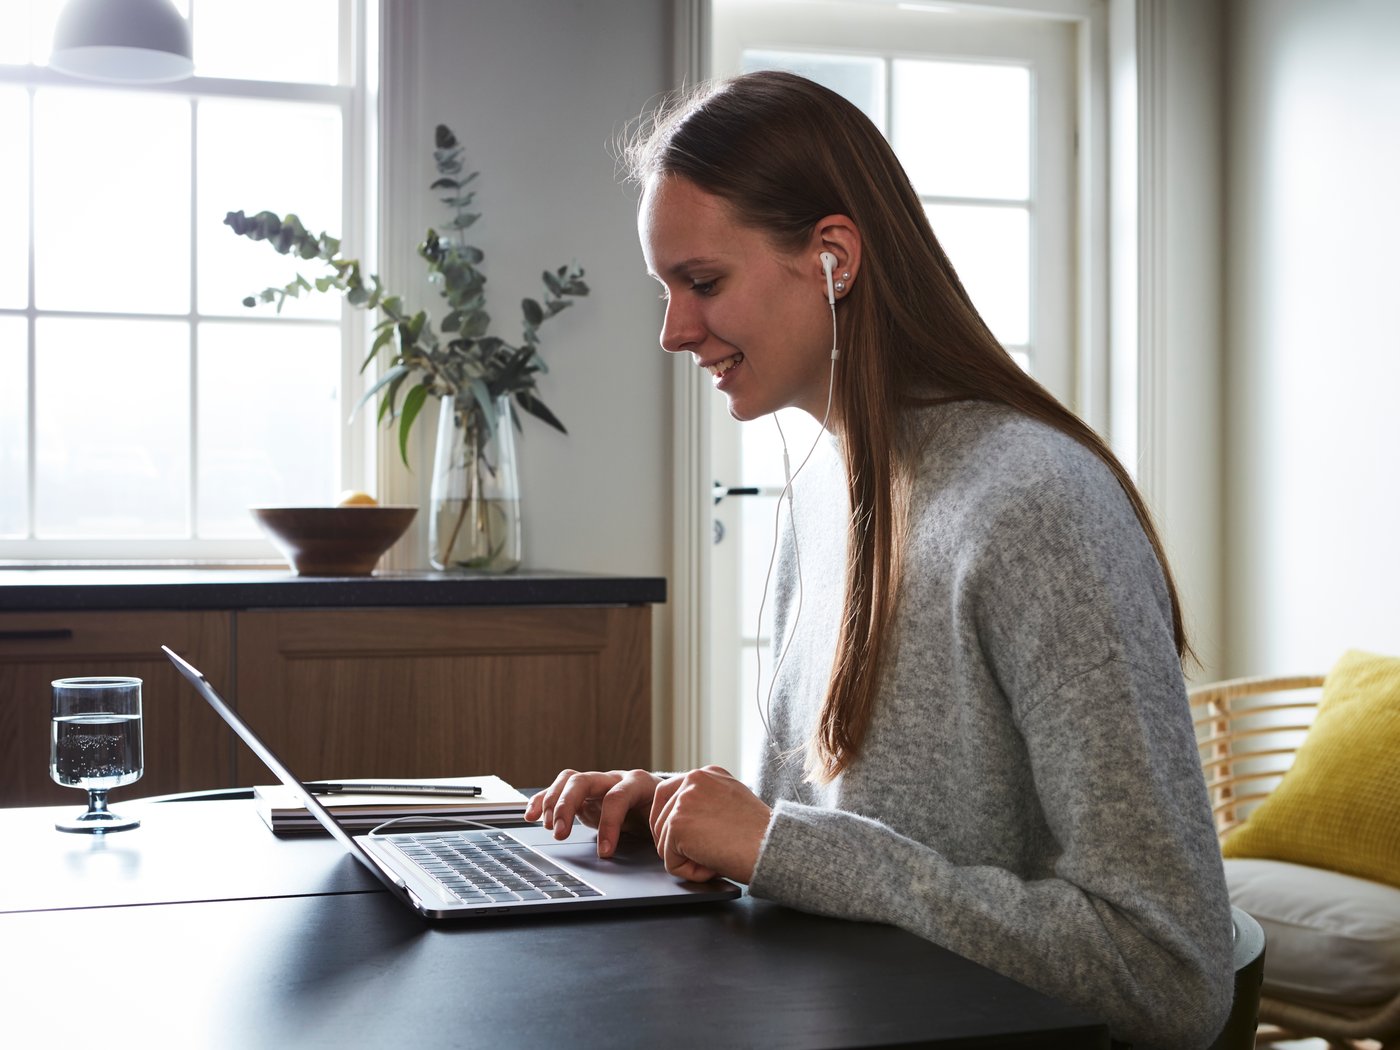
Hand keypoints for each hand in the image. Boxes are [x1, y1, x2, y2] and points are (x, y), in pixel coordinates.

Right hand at [525, 769, 660, 857]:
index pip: (616, 798)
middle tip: (559, 834)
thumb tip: (659, 851)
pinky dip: (543, 801)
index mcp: (638, 783)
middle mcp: (614, 778)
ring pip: (568, 781)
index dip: (609, 824)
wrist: (663, 802)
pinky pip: (559, 790)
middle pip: (584, 781)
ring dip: (552, 802)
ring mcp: (598, 783)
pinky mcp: (585, 793)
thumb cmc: (664, 814)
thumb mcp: (664, 823)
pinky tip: (530, 814)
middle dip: (567, 806)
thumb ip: (659, 832)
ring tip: (544, 825)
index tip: (604, 853)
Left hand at [650, 766, 770, 883]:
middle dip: (677, 844)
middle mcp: (693, 779)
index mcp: (706, 774)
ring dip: (686, 859)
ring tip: (716, 856)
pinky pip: (670, 862)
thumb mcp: (731, 804)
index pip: (668, 796)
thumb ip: (706, 803)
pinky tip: (714, 865)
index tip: (694, 840)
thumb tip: (686, 821)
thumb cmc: (760, 835)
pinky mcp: (677, 825)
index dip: (675, 825)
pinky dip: (691, 872)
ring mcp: (683, 800)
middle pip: (659, 819)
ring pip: (663, 842)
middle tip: (707, 853)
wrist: (773, 847)